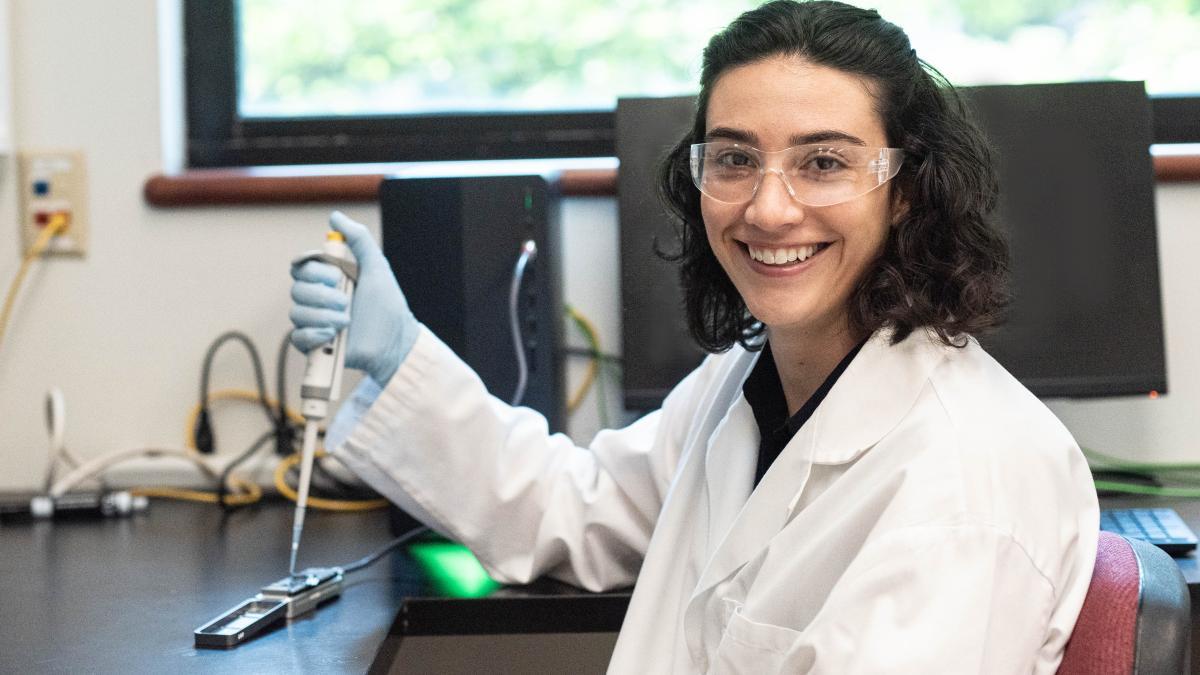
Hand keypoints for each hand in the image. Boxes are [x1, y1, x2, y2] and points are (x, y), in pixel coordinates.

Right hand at [289, 211, 418, 385]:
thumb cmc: (387, 304)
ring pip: (296, 313)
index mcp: (327, 279)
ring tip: (347, 321)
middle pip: (296, 290)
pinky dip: (314, 335)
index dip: (315, 272)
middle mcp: (317, 299)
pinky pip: (297, 337)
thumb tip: (335, 217)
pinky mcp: (313, 344)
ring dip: (323, 316)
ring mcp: (313, 322)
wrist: (394, 340)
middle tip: (347, 303)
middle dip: (323, 296)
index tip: (337, 276)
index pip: (301, 267)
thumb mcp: (376, 266)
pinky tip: (332, 335)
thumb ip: (359, 239)